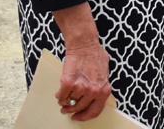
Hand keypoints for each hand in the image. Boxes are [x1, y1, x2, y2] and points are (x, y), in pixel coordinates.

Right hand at [53, 3, 111, 120]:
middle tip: (67, 108)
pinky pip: (61, 96)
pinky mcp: (68, 83)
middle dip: (72, 109)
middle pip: (80, 108)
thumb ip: (100, 86)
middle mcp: (93, 91)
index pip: (95, 111)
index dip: (85, 116)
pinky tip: (60, 91)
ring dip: (66, 100)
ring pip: (69, 102)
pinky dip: (59, 95)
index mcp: (104, 90)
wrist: (84, 45)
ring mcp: (81, 88)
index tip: (78, 117)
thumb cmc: (95, 56)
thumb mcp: (104, 74)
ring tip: (65, 94)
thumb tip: (94, 97)